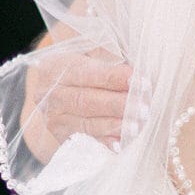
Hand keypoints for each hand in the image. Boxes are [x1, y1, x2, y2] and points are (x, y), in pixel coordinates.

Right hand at [21, 42, 136, 162]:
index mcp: (57, 65)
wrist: (61, 87)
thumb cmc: (86, 63)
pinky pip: (85, 139)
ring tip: (136, 125)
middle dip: (117, 105)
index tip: (138, 80)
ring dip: (114, 125)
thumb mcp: (92, 51)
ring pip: (86, 123)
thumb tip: (133, 67)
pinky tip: (120, 142)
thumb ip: (107, 57)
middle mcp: (50, 93)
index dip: (113, 77)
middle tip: (143, 108)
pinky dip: (104, 141)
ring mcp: (54, 117)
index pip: (86, 72)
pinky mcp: (61, 135)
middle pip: (86, 101)